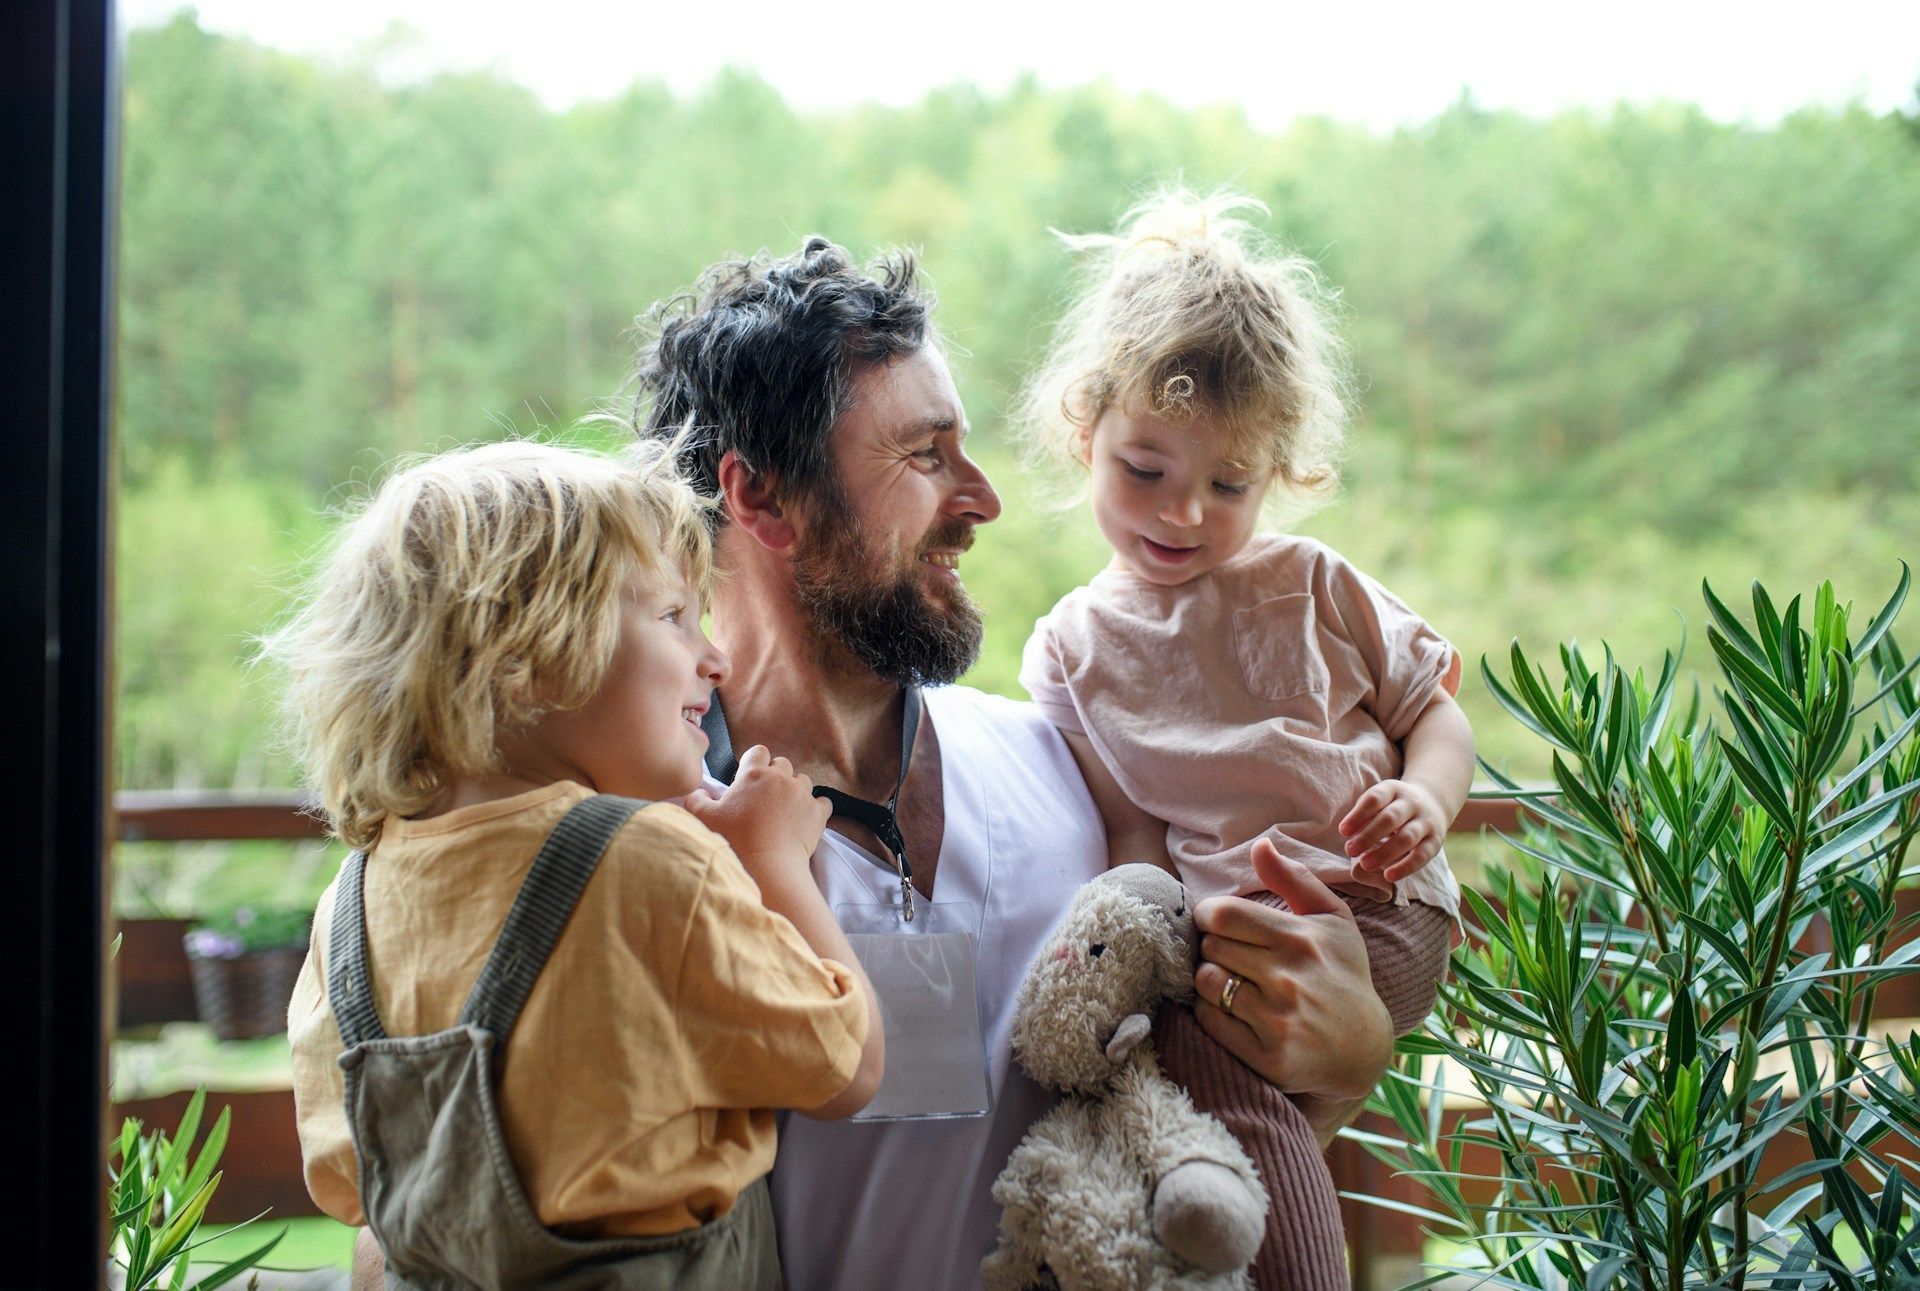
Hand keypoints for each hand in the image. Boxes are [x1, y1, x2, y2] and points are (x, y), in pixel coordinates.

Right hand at [683, 745, 831, 885]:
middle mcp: (780, 778)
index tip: (749, 781)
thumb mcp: (704, 818)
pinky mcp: (818, 812)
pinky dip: (815, 808)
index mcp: (753, 774)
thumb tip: (698, 791)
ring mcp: (802, 793)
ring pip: (802, 780)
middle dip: (775, 776)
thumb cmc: (734, 840)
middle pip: (782, 764)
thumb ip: (696, 799)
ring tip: (784, 810)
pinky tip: (805, 819)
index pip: (758, 752)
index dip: (754, 763)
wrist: (767, 866)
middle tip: (765, 799)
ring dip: (794, 790)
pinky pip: (822, 801)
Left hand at [1191, 840, 1392, 1109]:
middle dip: (1213, 948)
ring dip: (1210, 980)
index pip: (1222, 914)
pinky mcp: (1268, 1057)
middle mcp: (1290, 978)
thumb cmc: (1342, 973)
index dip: (1208, 916)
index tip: (1218, 925)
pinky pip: (1209, 1020)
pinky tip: (1232, 1011)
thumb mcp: (1332, 920)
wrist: (1363, 1048)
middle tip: (1230, 957)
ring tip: (1231, 982)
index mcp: (1301, 939)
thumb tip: (1259, 844)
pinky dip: (1211, 1012)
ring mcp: (1278, 1020)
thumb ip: (1294, 878)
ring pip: (1206, 982)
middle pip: (1211, 947)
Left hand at [1339, 778, 1445, 882]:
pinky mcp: (1435, 841)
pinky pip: (1421, 855)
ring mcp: (1426, 822)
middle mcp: (1412, 803)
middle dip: (1369, 835)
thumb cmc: (1393, 806)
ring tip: (1365, 865)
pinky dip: (1405, 867)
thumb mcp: (1380, 801)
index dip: (1358, 815)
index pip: (1375, 798)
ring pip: (1407, 837)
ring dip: (1385, 852)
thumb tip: (1348, 834)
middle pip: (1391, 818)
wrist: (1433, 803)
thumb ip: (1364, 814)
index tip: (1343, 831)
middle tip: (1349, 851)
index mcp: (1393, 790)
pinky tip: (1388, 876)